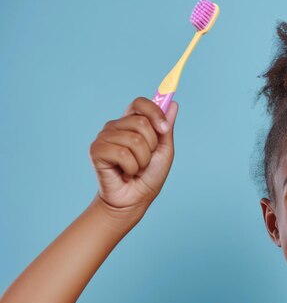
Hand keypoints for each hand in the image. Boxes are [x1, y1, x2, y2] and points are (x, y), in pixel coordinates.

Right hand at [89, 97, 177, 213]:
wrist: (135, 199)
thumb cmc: (149, 176)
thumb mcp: (164, 150)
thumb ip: (167, 128)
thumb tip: (174, 104)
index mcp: (131, 122)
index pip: (140, 103)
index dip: (155, 112)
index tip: (164, 129)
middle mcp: (116, 126)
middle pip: (141, 122)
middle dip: (151, 146)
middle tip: (145, 160)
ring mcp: (104, 137)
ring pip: (134, 140)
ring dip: (142, 160)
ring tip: (135, 168)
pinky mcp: (96, 150)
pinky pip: (122, 154)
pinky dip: (131, 168)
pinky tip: (125, 173)